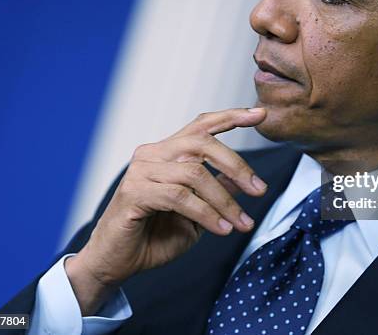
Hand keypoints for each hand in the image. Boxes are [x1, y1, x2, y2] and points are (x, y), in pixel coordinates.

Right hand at [65, 108, 267, 313]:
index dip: (231, 117)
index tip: (260, 114)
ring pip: (194, 174)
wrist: (117, 264)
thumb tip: (243, 180)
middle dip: (237, 165)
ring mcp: (140, 171)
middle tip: (260, 190)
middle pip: (202, 143)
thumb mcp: (196, 212)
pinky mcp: (134, 192)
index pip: (201, 125)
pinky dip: (207, 214)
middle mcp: (151, 154)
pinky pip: (180, 197)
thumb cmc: (153, 236)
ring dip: (225, 201)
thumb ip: (215, 191)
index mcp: (166, 152)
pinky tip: (222, 229)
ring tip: (242, 223)